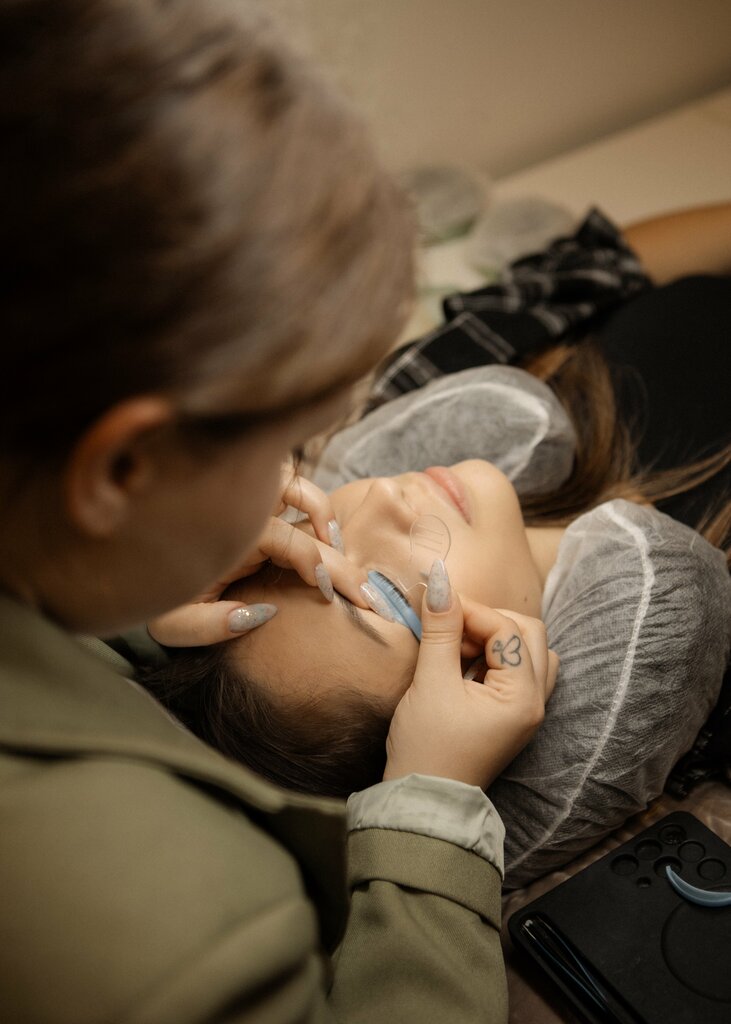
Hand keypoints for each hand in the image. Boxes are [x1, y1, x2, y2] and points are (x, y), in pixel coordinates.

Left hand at [148, 466, 365, 646]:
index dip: (319, 566)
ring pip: (294, 483)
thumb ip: (211, 625)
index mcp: (229, 534)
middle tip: (365, 591)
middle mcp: (239, 509)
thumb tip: (261, 614)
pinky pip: (283, 483)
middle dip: (339, 555)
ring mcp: (243, 500)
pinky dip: (306, 497)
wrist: (125, 569)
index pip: (291, 541)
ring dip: (323, 509)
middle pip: (305, 516)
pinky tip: (322, 528)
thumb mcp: (171, 624)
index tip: (333, 594)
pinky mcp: (245, 502)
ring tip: (341, 545)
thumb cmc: (151, 595)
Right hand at [384, 561, 557, 789]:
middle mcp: (536, 702)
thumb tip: (440, 582)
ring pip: (529, 651)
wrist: (424, 803)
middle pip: (529, 633)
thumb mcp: (430, 683)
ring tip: (458, 648)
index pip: (505, 629)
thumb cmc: (426, 748)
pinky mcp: (514, 716)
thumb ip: (440, 630)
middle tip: (451, 627)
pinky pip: (518, 671)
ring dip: (496, 638)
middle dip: (489, 620)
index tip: (435, 605)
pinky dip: (495, 658)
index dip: (470, 610)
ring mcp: (528, 711)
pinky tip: (464, 665)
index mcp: (523, 696)